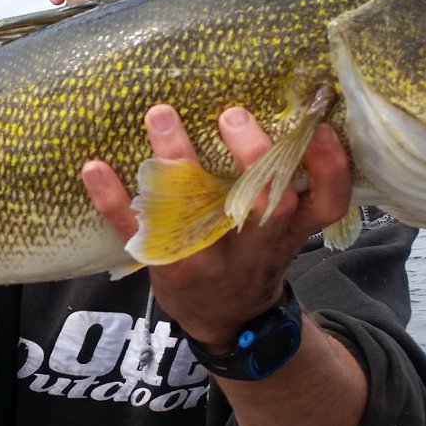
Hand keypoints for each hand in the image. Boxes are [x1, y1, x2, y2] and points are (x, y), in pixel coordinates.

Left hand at [82, 104, 351, 348]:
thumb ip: (289, 184)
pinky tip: (94, 168)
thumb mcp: (285, 228)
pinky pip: (137, 234)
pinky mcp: (168, 269)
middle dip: (255, 158)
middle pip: (268, 204)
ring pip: (198, 215)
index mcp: (289, 229)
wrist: (229, 320)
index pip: (327, 203)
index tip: (321, 128)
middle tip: (232, 114)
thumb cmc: (255, 254)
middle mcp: (256, 247)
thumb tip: (289, 105)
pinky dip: (113, 201)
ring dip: (178, 165)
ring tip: (160, 116)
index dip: (331, 168)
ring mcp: (211, 261)